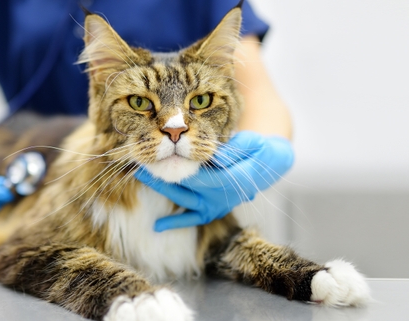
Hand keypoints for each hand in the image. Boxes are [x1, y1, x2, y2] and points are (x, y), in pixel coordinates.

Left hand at [135, 131, 293, 231]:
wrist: (268, 166)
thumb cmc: (258, 150)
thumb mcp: (253, 143)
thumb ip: (236, 149)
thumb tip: (215, 157)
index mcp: (233, 181)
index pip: (201, 175)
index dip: (179, 167)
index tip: (160, 156)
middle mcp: (223, 197)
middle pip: (187, 187)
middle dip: (162, 176)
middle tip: (140, 165)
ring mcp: (218, 206)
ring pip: (185, 200)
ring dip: (162, 189)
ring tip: (142, 177)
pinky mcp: (214, 211)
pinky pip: (192, 219)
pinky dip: (175, 223)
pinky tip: (156, 227)